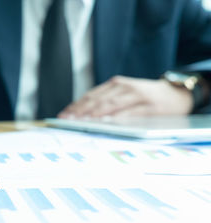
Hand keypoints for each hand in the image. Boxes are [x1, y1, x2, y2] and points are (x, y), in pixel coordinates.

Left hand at [58, 76, 193, 118]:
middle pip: (97, 100)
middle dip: (80, 111)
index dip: (76, 106)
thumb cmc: (145, 97)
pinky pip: (130, 112)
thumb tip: (82, 116)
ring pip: (111, 104)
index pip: (91, 96)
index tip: (63, 116)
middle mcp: (123, 87)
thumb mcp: (124, 94)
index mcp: (115, 84)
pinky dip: (117, 117)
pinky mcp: (149, 106)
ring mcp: (136, 95)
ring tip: (80, 122)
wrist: (176, 94)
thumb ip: (107, 101)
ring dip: (94, 114)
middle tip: (67, 120)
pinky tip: (106, 122)